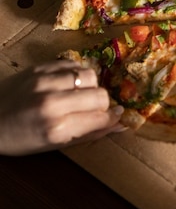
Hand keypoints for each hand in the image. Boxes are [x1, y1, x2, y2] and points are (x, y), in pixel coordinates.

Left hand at [0, 60, 123, 155]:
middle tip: (91, 109)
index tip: (115, 116)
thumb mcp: (54, 144)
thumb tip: (122, 124)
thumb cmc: (20, 138)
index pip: (102, 117)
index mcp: (56, 129)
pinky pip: (73, 64)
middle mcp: (52, 103)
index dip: (112, 117)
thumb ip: (91, 133)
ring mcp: (44, 82)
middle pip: (100, 95)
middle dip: (101, 103)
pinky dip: (76, 74)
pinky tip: (68, 83)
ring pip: (90, 75)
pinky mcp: (39, 68)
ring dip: (89, 86)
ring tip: (78, 94)